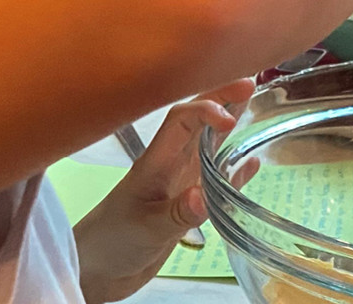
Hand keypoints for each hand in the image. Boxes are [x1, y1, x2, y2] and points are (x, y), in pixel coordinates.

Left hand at [73, 80, 256, 303]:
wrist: (98, 269)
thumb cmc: (111, 242)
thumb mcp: (144, 229)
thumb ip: (175, 215)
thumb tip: (203, 196)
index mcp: (154, 162)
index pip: (180, 121)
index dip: (204, 111)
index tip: (228, 118)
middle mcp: (168, 167)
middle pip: (196, 123)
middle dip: (220, 99)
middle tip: (250, 82)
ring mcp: (177, 184)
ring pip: (207, 147)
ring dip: (228, 127)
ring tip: (253, 105)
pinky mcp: (185, 206)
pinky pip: (214, 182)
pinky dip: (233, 171)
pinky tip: (250, 163)